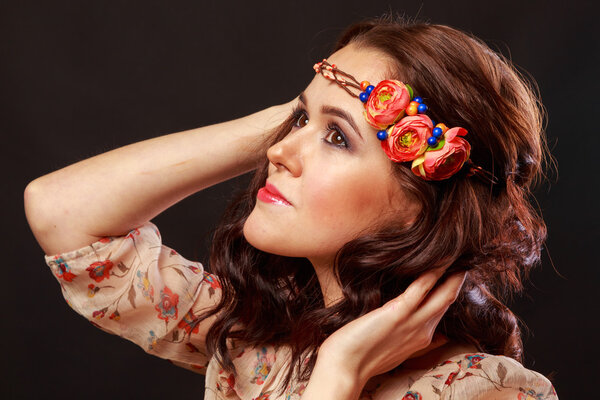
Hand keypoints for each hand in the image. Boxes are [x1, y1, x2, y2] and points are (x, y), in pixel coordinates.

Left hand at [304, 268, 466, 397]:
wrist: (344, 367)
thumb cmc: (362, 355)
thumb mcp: (397, 349)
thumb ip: (416, 341)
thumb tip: (439, 337)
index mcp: (422, 337)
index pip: (443, 310)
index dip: (451, 291)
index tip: (457, 273)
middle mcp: (423, 331)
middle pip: (448, 300)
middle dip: (459, 278)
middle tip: (465, 255)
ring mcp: (413, 323)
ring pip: (443, 295)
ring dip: (454, 273)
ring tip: (460, 251)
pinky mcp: (398, 313)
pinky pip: (422, 288)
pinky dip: (434, 272)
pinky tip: (441, 257)